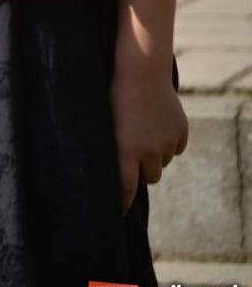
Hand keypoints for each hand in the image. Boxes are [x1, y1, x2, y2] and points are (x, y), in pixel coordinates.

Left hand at [111, 59, 187, 212]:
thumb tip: (111, 175)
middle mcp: (148, 150)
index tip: (118, 214)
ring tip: (142, 133)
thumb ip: (112, 150)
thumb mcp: (105, 125)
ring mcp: (167, 142)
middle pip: (149, 178)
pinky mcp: (181, 133)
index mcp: (125, 150)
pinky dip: (168, 142)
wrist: (139, 72)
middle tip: (132, 156)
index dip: (122, 203)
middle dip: (141, 172)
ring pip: (162, 163)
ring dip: (154, 155)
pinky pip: (175, 148)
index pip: (125, 188)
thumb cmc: (113, 97)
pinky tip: (156, 124)